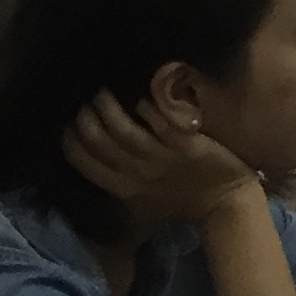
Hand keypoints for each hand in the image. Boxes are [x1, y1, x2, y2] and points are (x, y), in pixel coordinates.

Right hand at [61, 95, 262, 226]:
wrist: (227, 204)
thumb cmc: (183, 197)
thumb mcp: (142, 195)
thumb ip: (120, 173)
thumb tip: (96, 144)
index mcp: (123, 187)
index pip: (82, 160)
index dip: (69, 137)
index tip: (68, 118)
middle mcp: (137, 173)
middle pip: (97, 141)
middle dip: (85, 116)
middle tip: (87, 97)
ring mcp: (162, 159)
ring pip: (123, 129)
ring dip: (110, 107)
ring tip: (105, 91)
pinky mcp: (188, 146)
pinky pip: (161, 122)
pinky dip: (148, 107)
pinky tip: (143, 96)